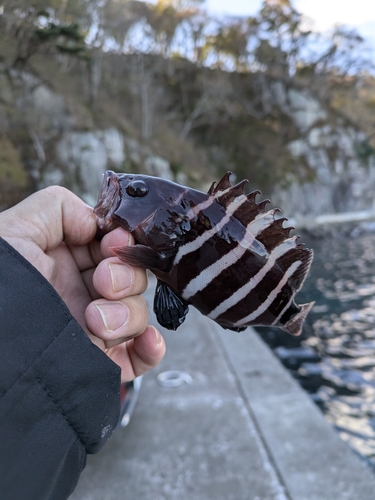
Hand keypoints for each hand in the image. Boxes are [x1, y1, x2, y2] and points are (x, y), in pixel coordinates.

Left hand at [0, 186, 164, 381]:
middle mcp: (82, 293)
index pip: (112, 246)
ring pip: (137, 313)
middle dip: (126, 277)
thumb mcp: (17, 230)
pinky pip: (139, 355)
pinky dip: (151, 347)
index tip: (114, 243)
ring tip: (97, 322)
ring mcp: (94, 328)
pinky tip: (146, 341)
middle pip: (132, 277)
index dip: (121, 242)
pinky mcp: (100, 361)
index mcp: (65, 262)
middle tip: (103, 283)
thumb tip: (95, 223)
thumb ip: (58, 207)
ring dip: (129, 314)